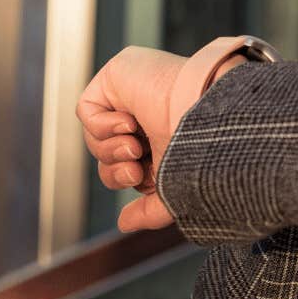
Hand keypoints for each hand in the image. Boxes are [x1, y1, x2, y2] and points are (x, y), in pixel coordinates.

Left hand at [76, 45, 198, 231]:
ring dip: (111, 149)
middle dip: (115, 170)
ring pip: (95, 136)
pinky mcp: (118, 74)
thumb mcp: (174, 188)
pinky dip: (102, 126)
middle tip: (135, 170)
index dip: (126, 178)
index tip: (144, 179)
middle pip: (107, 154)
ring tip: (134, 146)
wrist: (209, 115)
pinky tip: (129, 123)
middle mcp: (148, 114)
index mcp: (164, 136)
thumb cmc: (204, 148)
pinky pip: (87, 109)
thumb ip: (151, 211)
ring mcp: (132, 93)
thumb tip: (123, 224)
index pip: (126, 165)